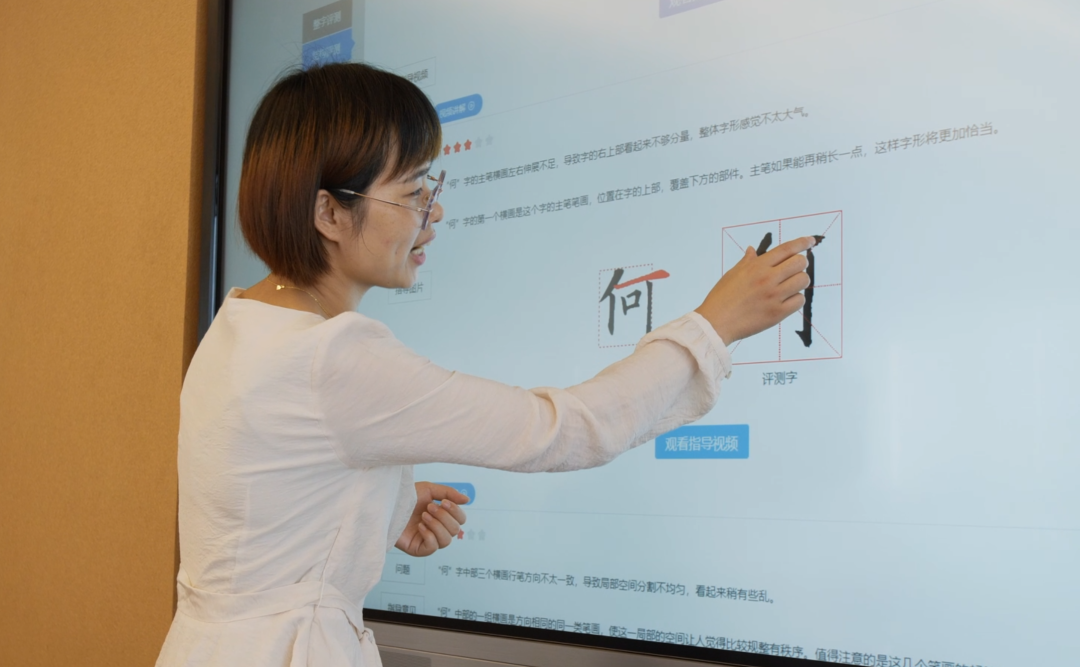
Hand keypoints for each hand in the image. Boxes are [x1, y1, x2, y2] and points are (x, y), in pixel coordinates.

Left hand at [394, 482, 468, 556]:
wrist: (387, 504)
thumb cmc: (406, 496)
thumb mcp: (429, 490)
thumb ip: (449, 493)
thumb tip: (467, 500)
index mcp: (442, 516)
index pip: (461, 520)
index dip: (456, 512)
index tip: (443, 502)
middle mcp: (437, 529)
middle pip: (456, 530)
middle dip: (444, 517)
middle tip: (429, 508)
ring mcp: (428, 540)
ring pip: (446, 541)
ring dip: (437, 526)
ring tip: (424, 516)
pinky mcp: (418, 549)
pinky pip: (432, 548)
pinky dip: (429, 535)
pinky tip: (419, 527)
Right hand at [695, 236, 815, 344]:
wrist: (716, 323)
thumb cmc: (721, 298)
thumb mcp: (732, 274)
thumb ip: (746, 261)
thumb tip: (752, 250)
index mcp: (756, 266)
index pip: (786, 249)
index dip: (802, 242)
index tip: (810, 241)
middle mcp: (767, 279)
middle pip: (800, 263)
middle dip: (801, 264)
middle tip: (794, 269)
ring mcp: (774, 296)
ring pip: (803, 281)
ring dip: (800, 281)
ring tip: (790, 286)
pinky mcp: (777, 313)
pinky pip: (799, 301)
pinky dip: (796, 299)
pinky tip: (786, 300)